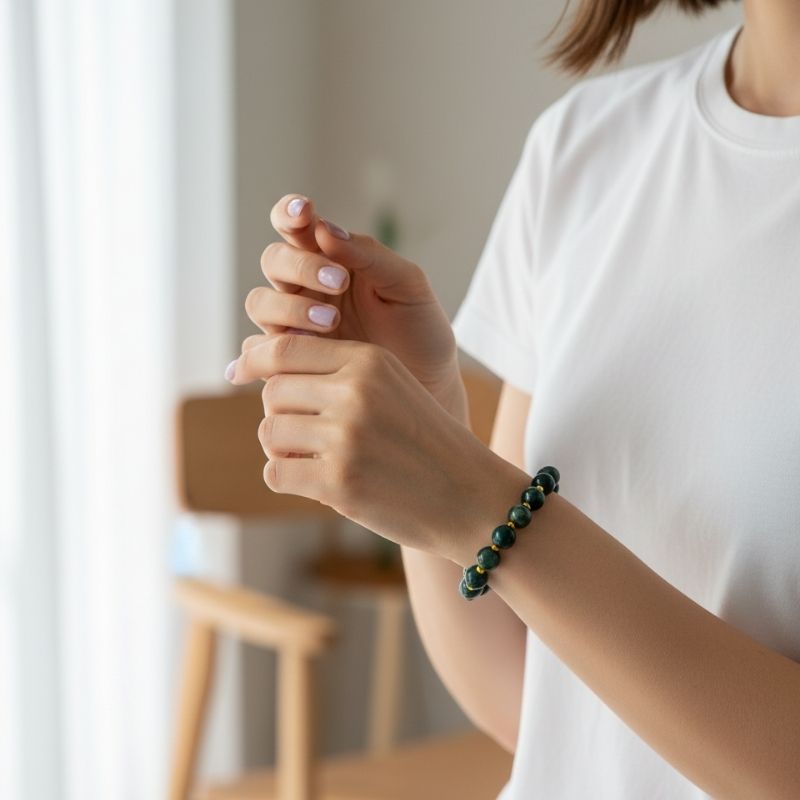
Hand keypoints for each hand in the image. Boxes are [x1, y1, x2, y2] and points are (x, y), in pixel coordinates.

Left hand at [226, 332, 498, 558]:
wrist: (471, 498)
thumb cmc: (425, 444)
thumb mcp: (392, 388)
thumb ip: (338, 374)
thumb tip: (260, 368)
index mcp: (368, 361)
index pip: (285, 349)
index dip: (258, 364)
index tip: (247, 378)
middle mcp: (355, 392)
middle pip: (273, 392)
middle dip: (280, 415)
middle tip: (302, 436)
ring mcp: (347, 437)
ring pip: (270, 432)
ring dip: (280, 450)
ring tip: (309, 460)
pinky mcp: (339, 482)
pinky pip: (275, 473)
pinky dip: (285, 478)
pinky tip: (312, 482)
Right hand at [242, 194, 464, 412]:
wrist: (429, 387)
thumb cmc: (420, 332)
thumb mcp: (407, 287)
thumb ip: (370, 255)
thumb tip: (324, 229)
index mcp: (331, 260)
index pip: (296, 227)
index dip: (290, 214)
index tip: (304, 212)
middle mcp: (305, 289)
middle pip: (274, 262)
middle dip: (300, 266)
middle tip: (340, 282)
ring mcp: (294, 326)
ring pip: (260, 303)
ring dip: (288, 307)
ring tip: (331, 321)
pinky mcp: (290, 363)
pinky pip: (257, 353)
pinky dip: (259, 354)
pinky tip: (288, 355)